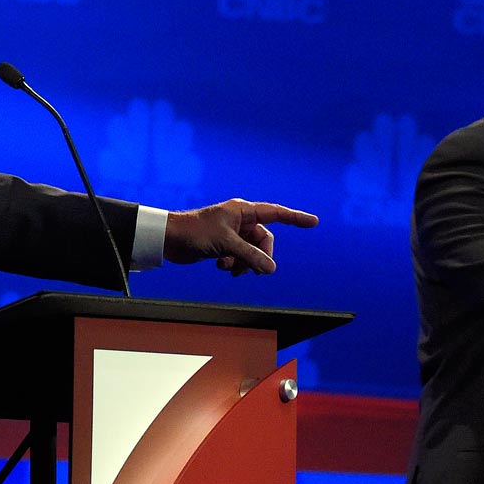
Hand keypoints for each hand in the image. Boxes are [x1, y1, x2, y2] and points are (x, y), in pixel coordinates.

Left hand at [165, 198, 318, 275]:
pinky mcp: (223, 245)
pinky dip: (234, 264)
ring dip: (245, 263)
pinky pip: (239, 257)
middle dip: (260, 256)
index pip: (276, 213)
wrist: (169, 240)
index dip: (295, 218)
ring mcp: (232, 233)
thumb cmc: (195, 233)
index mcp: (243, 211)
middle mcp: (240, 220)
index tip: (313, 222)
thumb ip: (251, 256)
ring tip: (231, 269)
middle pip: (264, 240)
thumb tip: (270, 269)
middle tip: (256, 272)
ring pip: (252, 251)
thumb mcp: (227, 245)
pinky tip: (221, 266)